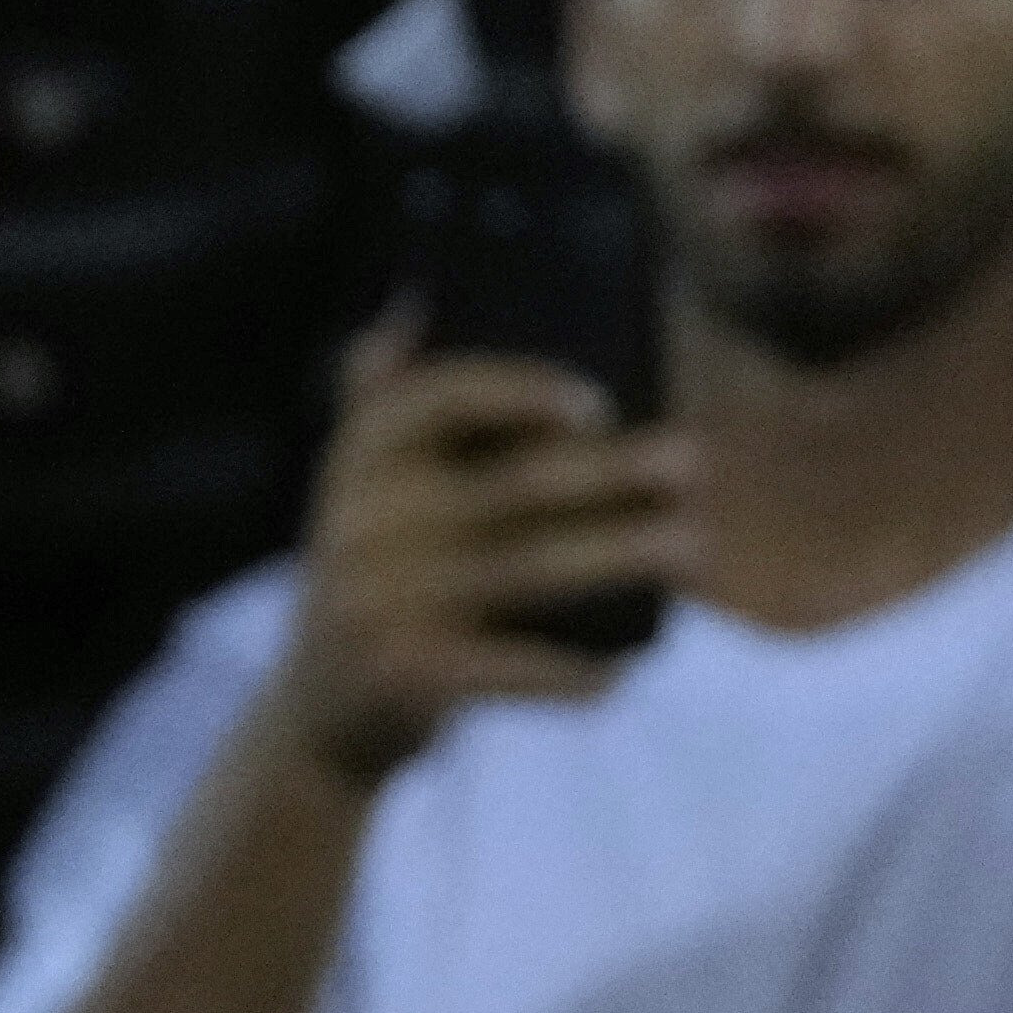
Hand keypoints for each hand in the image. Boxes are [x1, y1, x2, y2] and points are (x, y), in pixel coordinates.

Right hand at [261, 331, 693, 785]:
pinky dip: (572, 672)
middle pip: (511, 485)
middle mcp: (361, 522)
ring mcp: (379, 599)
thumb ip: (382, 400)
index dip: (519, 391)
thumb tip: (415, 296)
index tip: (599, 403)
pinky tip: (625, 671)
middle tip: (695, 460)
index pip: (440, 398)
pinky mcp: (404, 672)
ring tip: (693, 545)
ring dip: (621, 556)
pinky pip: (512, 667)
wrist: (316, 717)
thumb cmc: (378, 578)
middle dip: (613, 472)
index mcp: (360, 460)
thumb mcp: (361, 490)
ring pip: (528, 569)